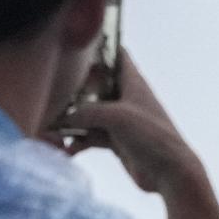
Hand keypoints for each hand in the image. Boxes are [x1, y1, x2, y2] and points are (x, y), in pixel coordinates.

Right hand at [57, 51, 218, 218]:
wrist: (170, 172)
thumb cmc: (152, 136)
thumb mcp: (116, 117)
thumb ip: (85, 113)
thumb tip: (60, 119)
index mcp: (132, 81)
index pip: (115, 54)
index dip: (98, 47)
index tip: (73, 45)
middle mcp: (124, 97)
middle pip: (93, 85)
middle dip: (71, 90)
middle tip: (48, 95)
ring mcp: (119, 120)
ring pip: (87, 114)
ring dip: (69, 122)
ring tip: (50, 131)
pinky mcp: (115, 141)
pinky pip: (89, 136)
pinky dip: (77, 142)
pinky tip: (66, 150)